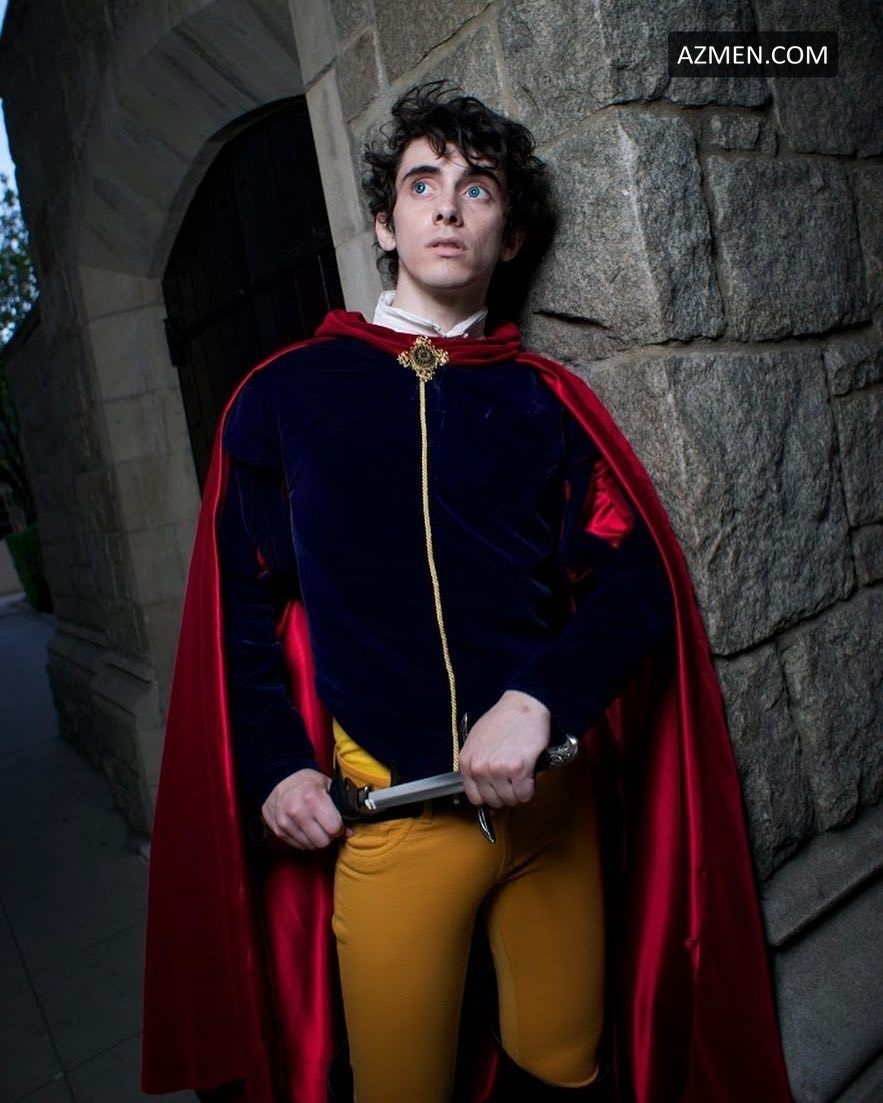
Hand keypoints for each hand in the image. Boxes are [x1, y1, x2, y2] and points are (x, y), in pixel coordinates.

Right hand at [261, 768, 352, 849]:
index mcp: (311, 797)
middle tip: (328, 827)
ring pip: (310, 846)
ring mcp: (285, 822)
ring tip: (316, 826)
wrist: (277, 778)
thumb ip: (340, 806)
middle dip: (329, 836)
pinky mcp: (277, 830)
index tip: (339, 824)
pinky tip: (306, 829)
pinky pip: (298, 846)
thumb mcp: (326, 784)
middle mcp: (296, 811)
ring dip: (317, 839)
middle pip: (322, 841)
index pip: (333, 828)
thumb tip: (349, 831)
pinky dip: (305, 840)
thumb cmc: (306, 782)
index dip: (340, 828)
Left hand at [457, 690, 551, 808]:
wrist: (522, 705)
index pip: (475, 797)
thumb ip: (477, 765)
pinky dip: (530, 789)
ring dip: (519, 792)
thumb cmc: (503, 720)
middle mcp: (479, 768)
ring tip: (522, 775)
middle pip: (494, 801)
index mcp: (466, 762)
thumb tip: (484, 791)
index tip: (498, 792)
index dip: (490, 796)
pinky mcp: (518, 770)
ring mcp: (497, 770)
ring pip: (510, 800)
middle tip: (514, 782)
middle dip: (506, 795)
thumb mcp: (478, 741)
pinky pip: (525, 795)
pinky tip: (529, 775)